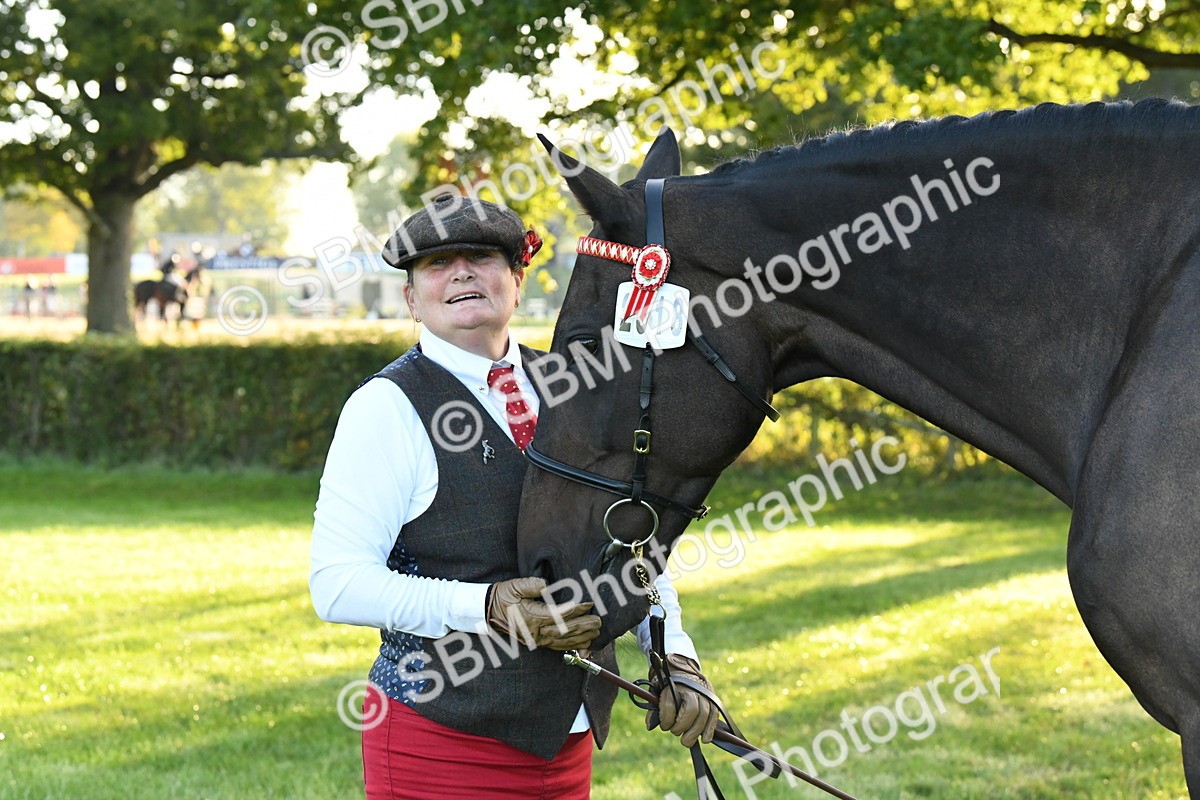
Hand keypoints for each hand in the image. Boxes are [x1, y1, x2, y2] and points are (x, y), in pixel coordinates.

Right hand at [486, 577, 600, 649]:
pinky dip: (572, 646)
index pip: (557, 615)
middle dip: (583, 626)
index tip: (588, 604)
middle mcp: (535, 632)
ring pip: (563, 641)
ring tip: (596, 632)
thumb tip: (546, 585)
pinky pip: (558, 647)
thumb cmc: (504, 596)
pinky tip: (585, 645)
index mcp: (530, 617)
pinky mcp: (538, 642)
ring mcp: (537, 639)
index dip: (574, 610)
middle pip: (563, 631)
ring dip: (581, 637)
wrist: (489, 610)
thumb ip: (531, 585)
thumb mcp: (515, 586)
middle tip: (599, 621)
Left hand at [645, 653, 719, 746]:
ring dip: (695, 731)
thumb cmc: (667, 685)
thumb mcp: (657, 691)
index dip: (666, 718)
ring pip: (704, 714)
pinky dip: (710, 729)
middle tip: (675, 733)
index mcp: (674, 684)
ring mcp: (704, 693)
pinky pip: (714, 716)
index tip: (664, 726)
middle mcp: (691, 688)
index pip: (670, 703)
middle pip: (691, 710)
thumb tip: (650, 725)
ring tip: (687, 741)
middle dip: (682, 726)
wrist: (683, 670)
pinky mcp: (713, 699)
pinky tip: (704, 739)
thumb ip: (654, 708)